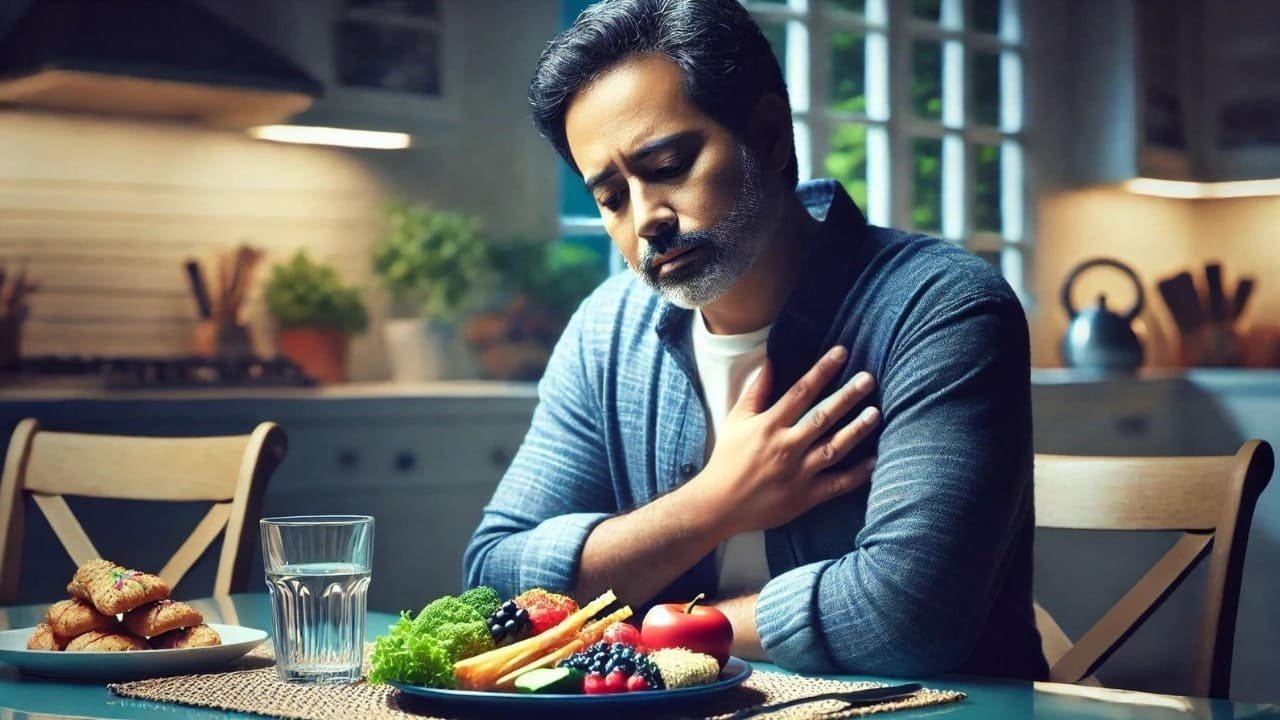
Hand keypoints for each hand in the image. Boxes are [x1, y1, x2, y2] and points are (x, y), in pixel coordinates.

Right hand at [691, 346, 878, 535]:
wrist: (719, 505)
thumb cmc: (727, 459)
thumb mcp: (736, 420)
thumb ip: (756, 392)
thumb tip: (771, 362)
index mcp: (768, 426)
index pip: (800, 392)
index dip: (822, 371)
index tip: (841, 353)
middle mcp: (785, 447)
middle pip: (822, 418)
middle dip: (847, 397)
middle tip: (868, 380)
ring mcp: (797, 474)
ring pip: (833, 448)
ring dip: (856, 430)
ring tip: (875, 413)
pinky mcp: (805, 497)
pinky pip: (836, 484)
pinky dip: (857, 474)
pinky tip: (874, 461)